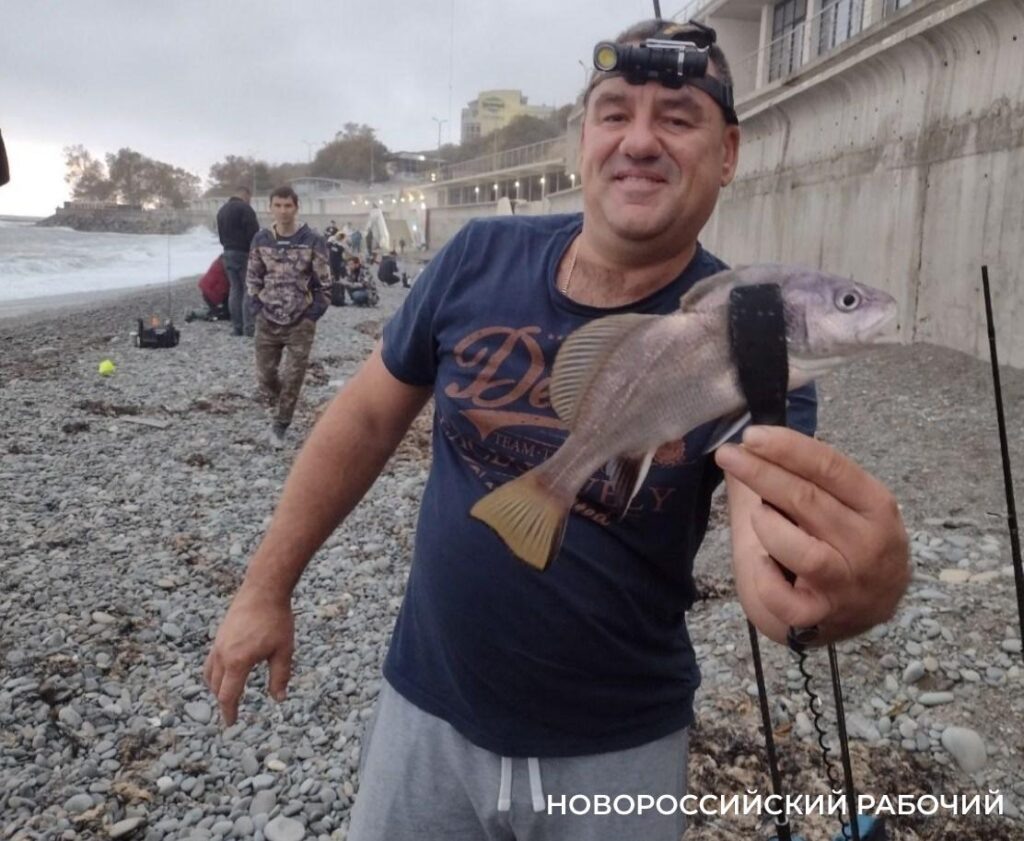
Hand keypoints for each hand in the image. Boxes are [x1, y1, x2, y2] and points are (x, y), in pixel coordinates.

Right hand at [203, 586, 294, 725]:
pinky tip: (227, 670)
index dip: (229, 712)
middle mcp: (222, 654)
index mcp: (237, 662)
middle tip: (231, 711)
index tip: (231, 724)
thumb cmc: (276, 619)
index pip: (228, 695)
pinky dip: (214, 672)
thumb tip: (278, 700)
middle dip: (222, 701)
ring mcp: (218, 643)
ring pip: (209, 673)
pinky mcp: (219, 634)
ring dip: (216, 687)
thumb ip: (280, 677)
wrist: (263, 590)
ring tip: (227, 693)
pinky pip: (211, 660)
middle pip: (215, 687)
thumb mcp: (283, 651)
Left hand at [715, 426, 909, 642]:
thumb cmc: (845, 542)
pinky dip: (763, 578)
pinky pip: (783, 598)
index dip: (788, 448)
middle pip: (807, 500)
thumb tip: (755, 443)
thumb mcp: (844, 503)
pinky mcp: (821, 616)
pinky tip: (760, 564)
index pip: (830, 467)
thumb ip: (809, 476)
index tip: (751, 436)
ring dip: (768, 526)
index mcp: (876, 506)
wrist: (869, 606)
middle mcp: (868, 544)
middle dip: (760, 473)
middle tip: (727, 455)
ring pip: (800, 550)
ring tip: (757, 516)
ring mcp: (846, 584)